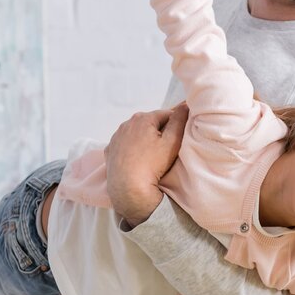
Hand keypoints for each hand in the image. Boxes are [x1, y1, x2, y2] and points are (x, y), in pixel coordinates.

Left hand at [104, 102, 187, 225]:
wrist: (129, 189)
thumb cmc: (152, 165)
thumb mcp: (172, 142)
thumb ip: (179, 121)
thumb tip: (185, 105)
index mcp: (142, 118)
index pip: (165, 114)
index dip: (175, 124)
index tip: (180, 136)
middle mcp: (126, 124)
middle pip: (149, 123)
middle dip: (159, 131)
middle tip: (167, 148)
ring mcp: (115, 138)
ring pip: (135, 134)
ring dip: (144, 139)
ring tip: (152, 156)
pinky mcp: (110, 151)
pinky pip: (124, 145)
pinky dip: (131, 149)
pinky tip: (138, 160)